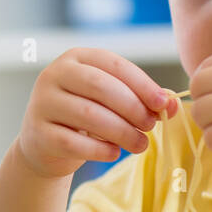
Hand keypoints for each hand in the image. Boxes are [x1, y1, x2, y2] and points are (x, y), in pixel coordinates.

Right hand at [17, 48, 174, 178]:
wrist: (45, 143)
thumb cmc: (85, 116)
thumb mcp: (111, 101)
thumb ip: (141, 98)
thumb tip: (173, 105)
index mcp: (75, 58)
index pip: (113, 64)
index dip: (142, 84)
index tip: (163, 104)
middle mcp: (53, 75)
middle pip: (100, 87)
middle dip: (132, 108)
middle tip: (150, 126)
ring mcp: (42, 103)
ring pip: (88, 115)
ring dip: (122, 132)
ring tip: (140, 144)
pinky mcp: (38, 133)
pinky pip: (74, 142)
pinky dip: (100, 150)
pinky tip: (114, 153)